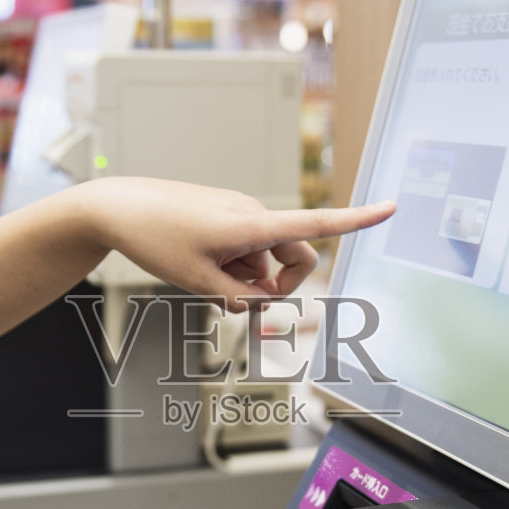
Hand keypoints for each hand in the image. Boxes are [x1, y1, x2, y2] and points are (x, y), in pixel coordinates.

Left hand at [75, 179, 395, 311]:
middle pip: (295, 256)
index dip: (356, 220)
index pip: (316, 224)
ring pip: (266, 258)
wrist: (118, 207)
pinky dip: (235, 265)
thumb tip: (261, 301)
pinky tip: (203, 266)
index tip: (390, 208)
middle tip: (242, 302)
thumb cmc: (155, 238)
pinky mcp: (227, 215)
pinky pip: (247, 248)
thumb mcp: (198, 283)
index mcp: (252, 225)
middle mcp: (253, 213)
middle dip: (279, 285)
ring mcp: (240, 213)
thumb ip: (239, 298)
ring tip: (205, 277)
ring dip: (248, 277)